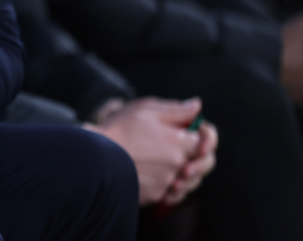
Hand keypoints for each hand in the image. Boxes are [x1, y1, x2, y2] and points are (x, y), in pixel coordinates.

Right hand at [85, 97, 208, 204]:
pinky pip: (174, 194)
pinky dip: (171, 187)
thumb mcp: (146, 110)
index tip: (193, 131)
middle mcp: (178, 164)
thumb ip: (176, 109)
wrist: (96, 159)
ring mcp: (167, 182)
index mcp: (179, 141)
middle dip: (199, 156)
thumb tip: (196, 106)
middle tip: (182, 149)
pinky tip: (160, 176)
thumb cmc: (120, 131)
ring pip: (190, 181)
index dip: (203, 134)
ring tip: (167, 161)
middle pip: (204, 164)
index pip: (206, 139)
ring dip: (185, 172)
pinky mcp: (156, 196)